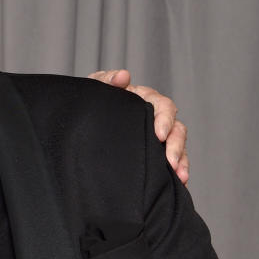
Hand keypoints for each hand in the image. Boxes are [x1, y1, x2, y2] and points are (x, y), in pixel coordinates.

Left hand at [89, 69, 188, 184]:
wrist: (77, 119)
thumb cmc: (93, 100)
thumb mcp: (96, 88)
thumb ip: (108, 80)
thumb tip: (124, 76)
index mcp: (144, 99)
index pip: (163, 106)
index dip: (164, 119)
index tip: (158, 135)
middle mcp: (155, 117)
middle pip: (176, 128)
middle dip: (175, 145)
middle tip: (169, 161)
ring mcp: (156, 135)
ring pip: (177, 145)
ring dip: (181, 160)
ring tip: (180, 176)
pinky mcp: (154, 151)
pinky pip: (173, 161)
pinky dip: (178, 171)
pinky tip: (179, 182)